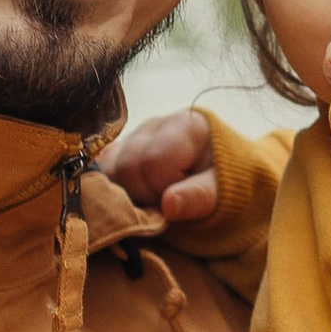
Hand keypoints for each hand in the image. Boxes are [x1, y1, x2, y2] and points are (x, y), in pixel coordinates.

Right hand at [103, 106, 217, 223]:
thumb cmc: (229, 185)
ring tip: (153, 203)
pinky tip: (134, 198)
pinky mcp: (119, 150)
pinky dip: (112, 189)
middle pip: (126, 167)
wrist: (227, 180)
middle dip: (144, 196)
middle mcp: (155, 124)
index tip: (181, 203)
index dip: (162, 192)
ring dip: (127, 195)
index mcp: (186, 125)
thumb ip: (198, 197)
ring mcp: (134, 136)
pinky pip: (100, 171)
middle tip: (166, 208)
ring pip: (107, 170)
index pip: (153, 163)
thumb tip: (169, 204)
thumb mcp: (226, 193)